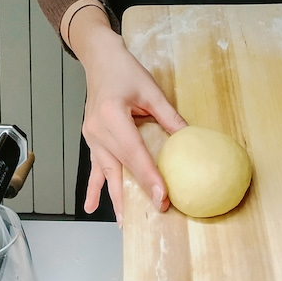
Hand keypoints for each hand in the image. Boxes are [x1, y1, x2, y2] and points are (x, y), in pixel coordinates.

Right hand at [79, 28, 186, 223]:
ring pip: (105, 171)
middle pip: (120, 167)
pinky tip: (92, 206)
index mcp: (113, 116)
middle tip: (154, 212)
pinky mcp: (91, 138)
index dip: (150, 176)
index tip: (163, 196)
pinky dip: (94, 186)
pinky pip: (94, 166)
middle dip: (137, 192)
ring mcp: (91, 136)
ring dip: (114, 196)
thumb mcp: (151, 89)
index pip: (135, 154)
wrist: (99, 59)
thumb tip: (190, 138)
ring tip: (123, 221)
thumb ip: (168, 116)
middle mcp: (98, 130)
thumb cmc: (125, 69)